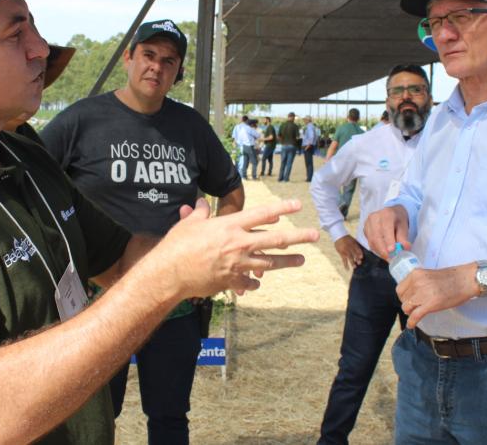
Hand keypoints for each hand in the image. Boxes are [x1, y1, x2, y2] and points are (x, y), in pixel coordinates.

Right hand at [161, 198, 317, 297]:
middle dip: (298, 237)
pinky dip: (254, 282)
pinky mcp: (232, 281)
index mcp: (230, 226)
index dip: (281, 208)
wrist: (171, 273)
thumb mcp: (189, 224)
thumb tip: (200, 204)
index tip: (297, 205)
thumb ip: (199, 213)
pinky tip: (258, 283)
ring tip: (301, 260)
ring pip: (270, 263)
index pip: (262, 214)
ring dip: (287, 261)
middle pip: (275, 239)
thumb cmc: (177, 245)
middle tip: (315, 235)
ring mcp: (238, 264)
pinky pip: (250, 282)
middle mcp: (239, 244)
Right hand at [333, 236, 363, 270]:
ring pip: (350, 258)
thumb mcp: (352, 240)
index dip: (360, 253)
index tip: (361, 257)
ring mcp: (346, 251)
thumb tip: (360, 250)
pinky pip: (344, 260)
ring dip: (352, 263)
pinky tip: (347, 269)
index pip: (358, 249)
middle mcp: (350, 248)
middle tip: (359, 263)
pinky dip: (345, 265)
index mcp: (354, 244)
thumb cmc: (346, 238)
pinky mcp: (341, 253)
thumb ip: (356, 245)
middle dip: (357, 259)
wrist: (338, 235)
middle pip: (355, 254)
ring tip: (355, 267)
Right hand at [363, 206, 409, 258]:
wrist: (391, 213)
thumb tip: (405, 247)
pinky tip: (382, 252)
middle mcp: (375, 217)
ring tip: (387, 257)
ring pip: (371, 241)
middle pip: (376, 236)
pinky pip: (369, 242)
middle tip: (389, 258)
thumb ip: (403, 238)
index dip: (388, 240)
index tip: (392, 251)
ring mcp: (368, 223)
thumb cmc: (398, 220)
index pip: (386, 228)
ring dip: (379, 251)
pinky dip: (376, 249)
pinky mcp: (365, 229)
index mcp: (387, 214)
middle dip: (382, 249)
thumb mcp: (404, 227)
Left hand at [397, 263, 476, 327]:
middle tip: (414, 307)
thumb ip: (419, 282)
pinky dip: (411, 322)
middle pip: (403, 299)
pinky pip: (415, 316)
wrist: (466, 280)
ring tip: (414, 314)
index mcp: (416, 274)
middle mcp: (417, 282)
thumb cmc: (452, 278)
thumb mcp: (429, 275)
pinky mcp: (430, 304)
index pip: (400, 289)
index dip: (403, 297)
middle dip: (407, 304)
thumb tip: (412, 294)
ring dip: (409, 312)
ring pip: (406, 308)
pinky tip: (411, 325)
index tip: (408, 300)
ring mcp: (423, 293)